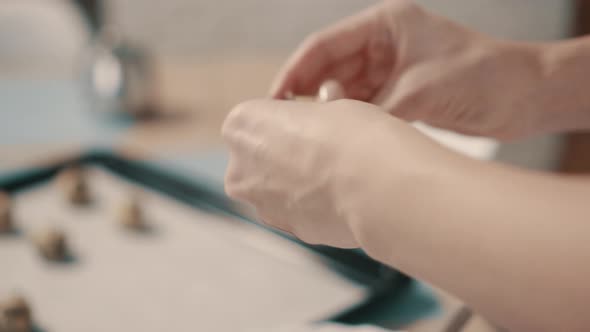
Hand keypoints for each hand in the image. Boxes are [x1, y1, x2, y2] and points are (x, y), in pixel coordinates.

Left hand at [222, 99, 456, 247]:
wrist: (377, 187)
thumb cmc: (353, 136)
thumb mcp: (333, 105)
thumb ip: (313, 114)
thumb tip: (323, 110)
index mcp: (241, 125)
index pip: (260, 117)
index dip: (290, 118)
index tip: (313, 120)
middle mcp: (239, 168)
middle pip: (260, 157)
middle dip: (286, 154)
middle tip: (325, 148)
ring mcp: (261, 205)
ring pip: (276, 189)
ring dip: (298, 183)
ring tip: (337, 175)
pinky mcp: (287, 230)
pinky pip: (297, 212)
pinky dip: (313, 206)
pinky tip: (340, 197)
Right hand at [270, 0, 549, 139]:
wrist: (525, 97)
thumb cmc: (484, 76)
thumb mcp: (420, 90)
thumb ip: (374, 110)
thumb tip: (332, 132)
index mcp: (385, 25)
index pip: (325, 45)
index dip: (296, 70)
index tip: (276, 97)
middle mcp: (382, 45)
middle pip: (328, 69)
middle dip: (308, 95)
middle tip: (290, 125)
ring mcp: (389, 70)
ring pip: (343, 92)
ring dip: (329, 113)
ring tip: (311, 137)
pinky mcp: (397, 94)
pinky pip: (362, 108)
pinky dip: (349, 123)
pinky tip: (337, 140)